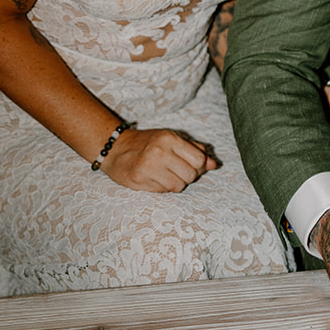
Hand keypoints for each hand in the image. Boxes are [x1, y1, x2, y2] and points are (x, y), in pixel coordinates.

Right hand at [98, 127, 218, 192]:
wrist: (115, 149)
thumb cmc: (147, 143)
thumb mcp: (171, 139)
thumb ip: (195, 150)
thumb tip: (214, 164)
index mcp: (169, 138)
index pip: (199, 160)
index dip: (199, 166)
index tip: (190, 165)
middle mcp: (160, 151)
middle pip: (191, 175)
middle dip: (187, 176)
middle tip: (176, 171)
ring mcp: (149, 166)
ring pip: (179, 186)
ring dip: (176, 184)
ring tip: (165, 175)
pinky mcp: (140, 180)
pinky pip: (164, 191)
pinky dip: (163, 188)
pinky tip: (155, 179)